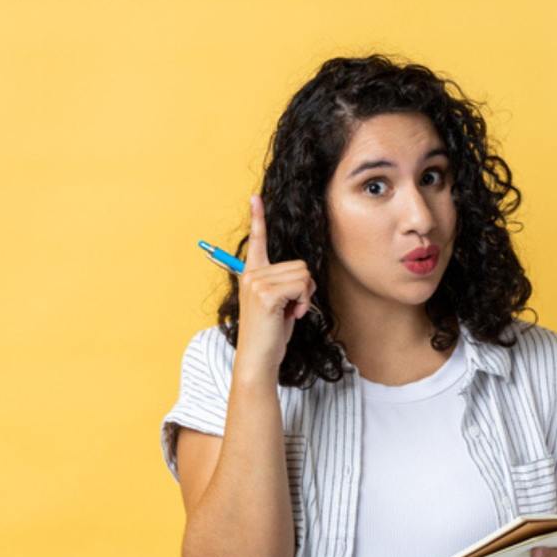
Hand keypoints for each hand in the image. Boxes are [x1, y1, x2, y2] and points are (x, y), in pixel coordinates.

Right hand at [235, 194, 317, 373]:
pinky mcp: (266, 294)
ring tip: (290, 312)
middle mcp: (251, 274)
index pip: (256, 241)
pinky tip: (292, 316)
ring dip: (305, 296)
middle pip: (299, 264)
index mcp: (251, 274)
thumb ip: (284, 286)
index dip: (257, 218)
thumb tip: (304, 278)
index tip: (255, 197)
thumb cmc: (270, 334)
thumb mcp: (278, 304)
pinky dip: (304, 302)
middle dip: (305, 287)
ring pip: (303, 275)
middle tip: (293, 308)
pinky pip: (302, 286)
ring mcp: (257, 283)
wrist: (258, 359)